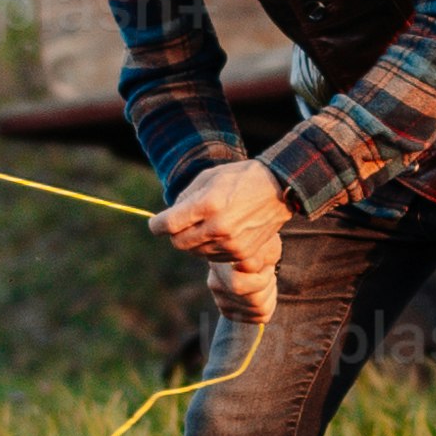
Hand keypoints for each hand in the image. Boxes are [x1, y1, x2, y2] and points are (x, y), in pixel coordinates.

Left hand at [160, 156, 289, 326]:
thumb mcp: (208, 178)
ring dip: (194, 241)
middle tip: (182, 223)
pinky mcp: (242, 254)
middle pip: (179, 243)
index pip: (169, 224)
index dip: (157, 225)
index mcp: (208, 205)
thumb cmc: (239, 178)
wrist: (279, 189)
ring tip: (208, 223)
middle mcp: (218, 227)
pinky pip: (213, 258)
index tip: (156, 224)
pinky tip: (221, 233)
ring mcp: (231, 243)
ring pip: (195, 252)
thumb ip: (185, 198)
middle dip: (175, 234)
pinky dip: (211, 248)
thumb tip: (168, 219)